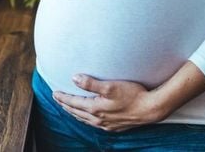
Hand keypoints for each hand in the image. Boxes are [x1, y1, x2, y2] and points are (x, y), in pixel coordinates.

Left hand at [51, 74, 165, 131]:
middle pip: (77, 112)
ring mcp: (107, 124)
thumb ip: (91, 83)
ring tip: (69, 108)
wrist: (150, 109)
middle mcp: (99, 119)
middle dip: (66, 105)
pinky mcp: (115, 126)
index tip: (54, 93)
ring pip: (85, 119)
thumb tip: (74, 78)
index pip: (73, 103)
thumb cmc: (132, 95)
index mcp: (95, 109)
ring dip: (75, 113)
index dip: (63, 97)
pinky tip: (89, 117)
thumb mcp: (110, 86)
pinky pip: (95, 123)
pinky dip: (87, 118)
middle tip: (58, 99)